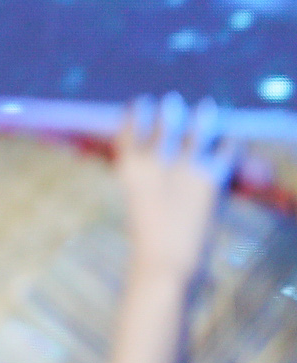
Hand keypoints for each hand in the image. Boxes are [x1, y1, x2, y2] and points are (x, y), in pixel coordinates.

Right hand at [113, 93, 236, 283]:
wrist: (165, 261)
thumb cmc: (147, 235)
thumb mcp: (136, 197)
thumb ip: (144, 175)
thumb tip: (153, 158)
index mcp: (129, 166)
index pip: (129, 127)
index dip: (134, 112)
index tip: (139, 102)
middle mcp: (155, 161)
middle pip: (163, 122)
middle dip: (169, 110)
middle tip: (173, 100)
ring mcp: (183, 167)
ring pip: (197, 130)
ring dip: (203, 118)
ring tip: (207, 107)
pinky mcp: (210, 179)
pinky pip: (225, 152)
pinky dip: (231, 144)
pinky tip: (233, 139)